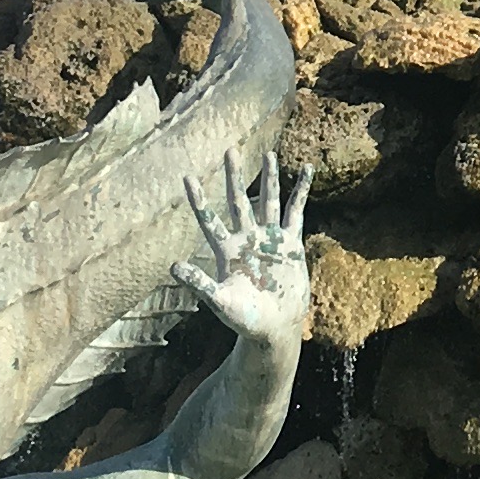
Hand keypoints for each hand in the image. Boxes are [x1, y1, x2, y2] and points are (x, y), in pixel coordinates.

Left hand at [175, 157, 311, 352]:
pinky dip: (301, 192)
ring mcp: (269, 239)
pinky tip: (307, 171)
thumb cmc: (244, 320)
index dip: (199, 200)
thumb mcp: (220, 302)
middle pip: (239, 201)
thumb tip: (172, 266)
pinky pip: (296, 212)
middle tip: (230, 150)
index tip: (187, 177)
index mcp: (226, 252)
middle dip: (235, 177)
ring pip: (268, 201)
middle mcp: (246, 239)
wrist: (274, 328)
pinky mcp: (290, 244)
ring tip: (269, 155)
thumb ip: (199, 283)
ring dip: (269, 179)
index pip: (209, 220)